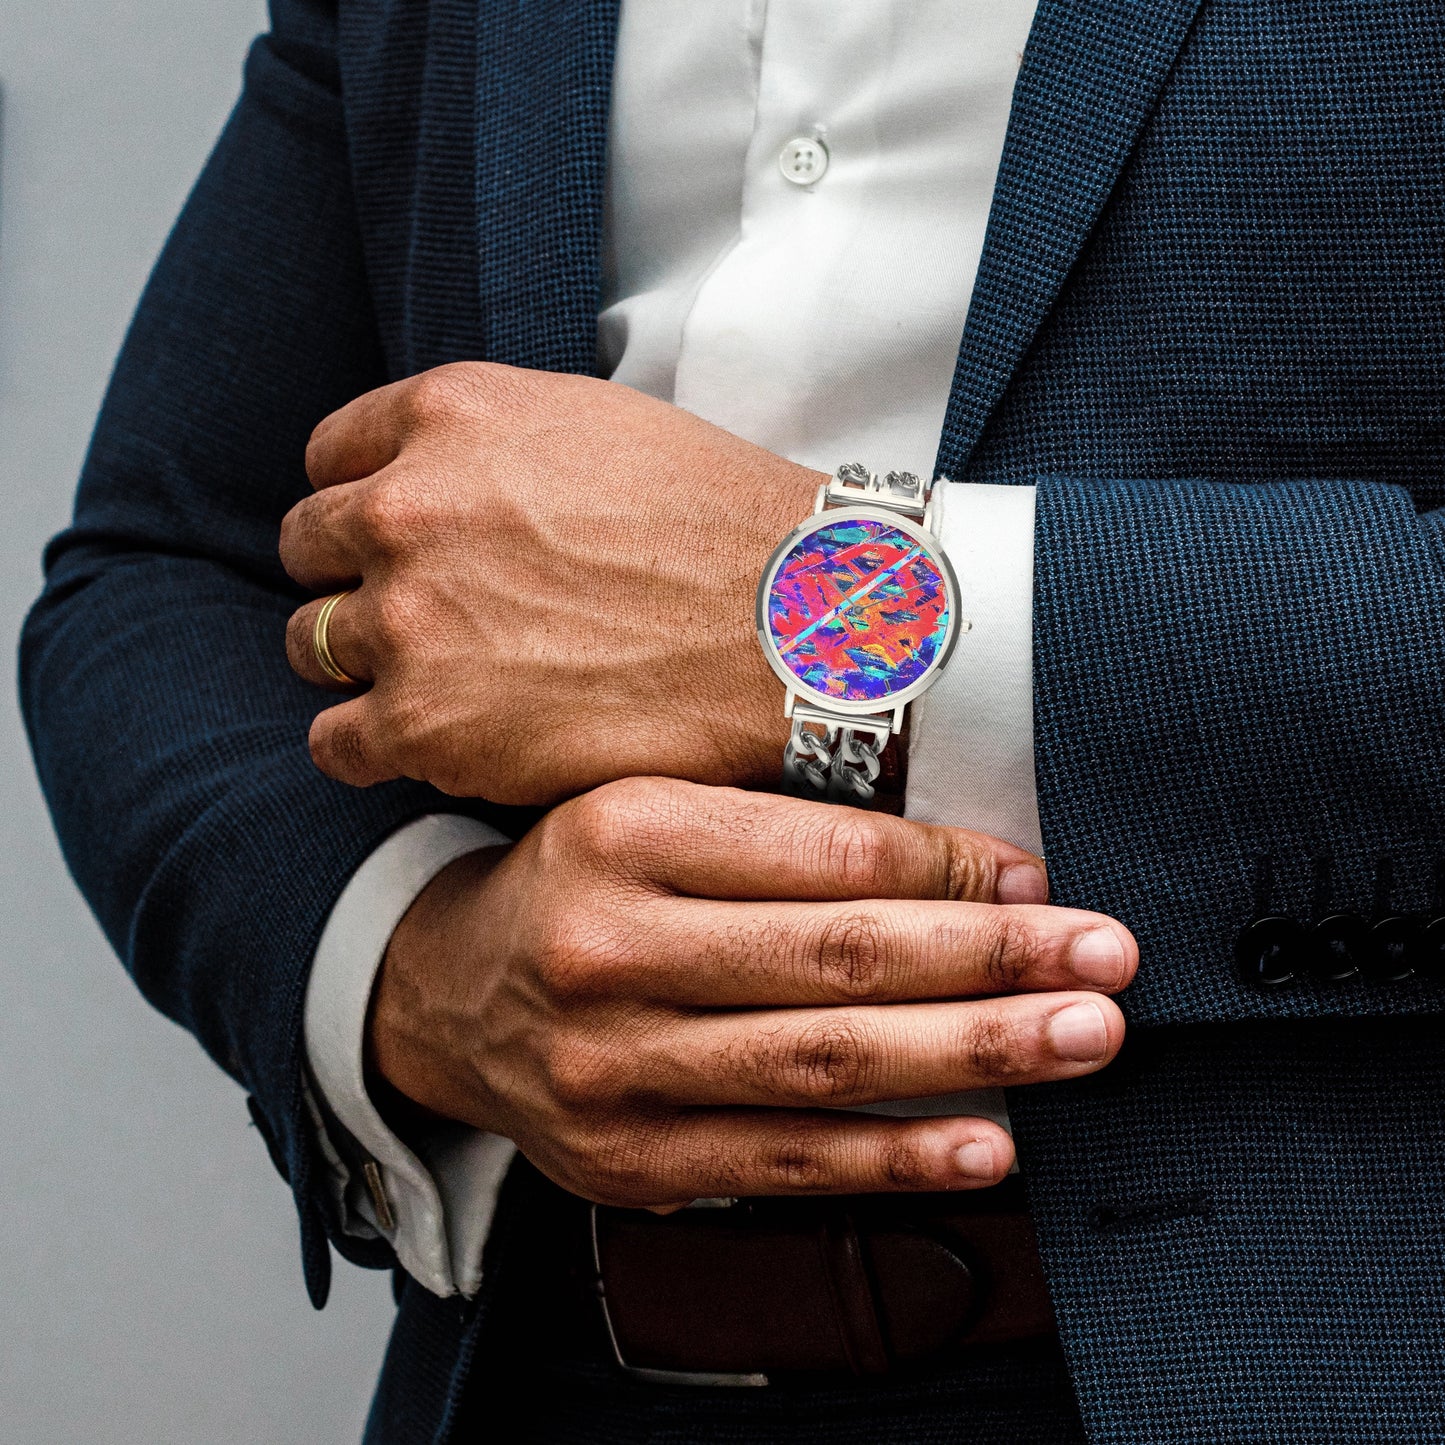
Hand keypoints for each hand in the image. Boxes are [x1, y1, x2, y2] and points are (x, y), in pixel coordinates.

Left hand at [281, 363, 817, 804]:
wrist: (798, 632)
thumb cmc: (723, 530)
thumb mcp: (597, 426)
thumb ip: (490, 444)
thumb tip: (438, 480)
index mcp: (452, 415)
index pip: (334, 459)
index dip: (366, 506)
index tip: (398, 546)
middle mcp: (408, 507)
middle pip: (311, 548)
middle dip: (356, 581)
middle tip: (420, 619)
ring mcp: (408, 619)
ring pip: (312, 644)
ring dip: (363, 663)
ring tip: (439, 685)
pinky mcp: (424, 724)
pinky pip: (334, 741)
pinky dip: (369, 744)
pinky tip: (427, 744)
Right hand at [369, 778, 1136, 1206]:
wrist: (449, 993)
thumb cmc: (577, 883)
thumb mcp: (646, 811)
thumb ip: (776, 831)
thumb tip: (961, 864)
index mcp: (622, 834)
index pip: (816, 853)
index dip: (943, 869)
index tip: (1036, 878)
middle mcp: (610, 950)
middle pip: (834, 959)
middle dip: (989, 960)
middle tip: (1104, 955)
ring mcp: (612, 1067)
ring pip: (822, 1064)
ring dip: (971, 1054)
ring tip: (1082, 1038)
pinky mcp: (625, 1158)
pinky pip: (782, 1159)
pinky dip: (894, 1155)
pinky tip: (988, 1140)